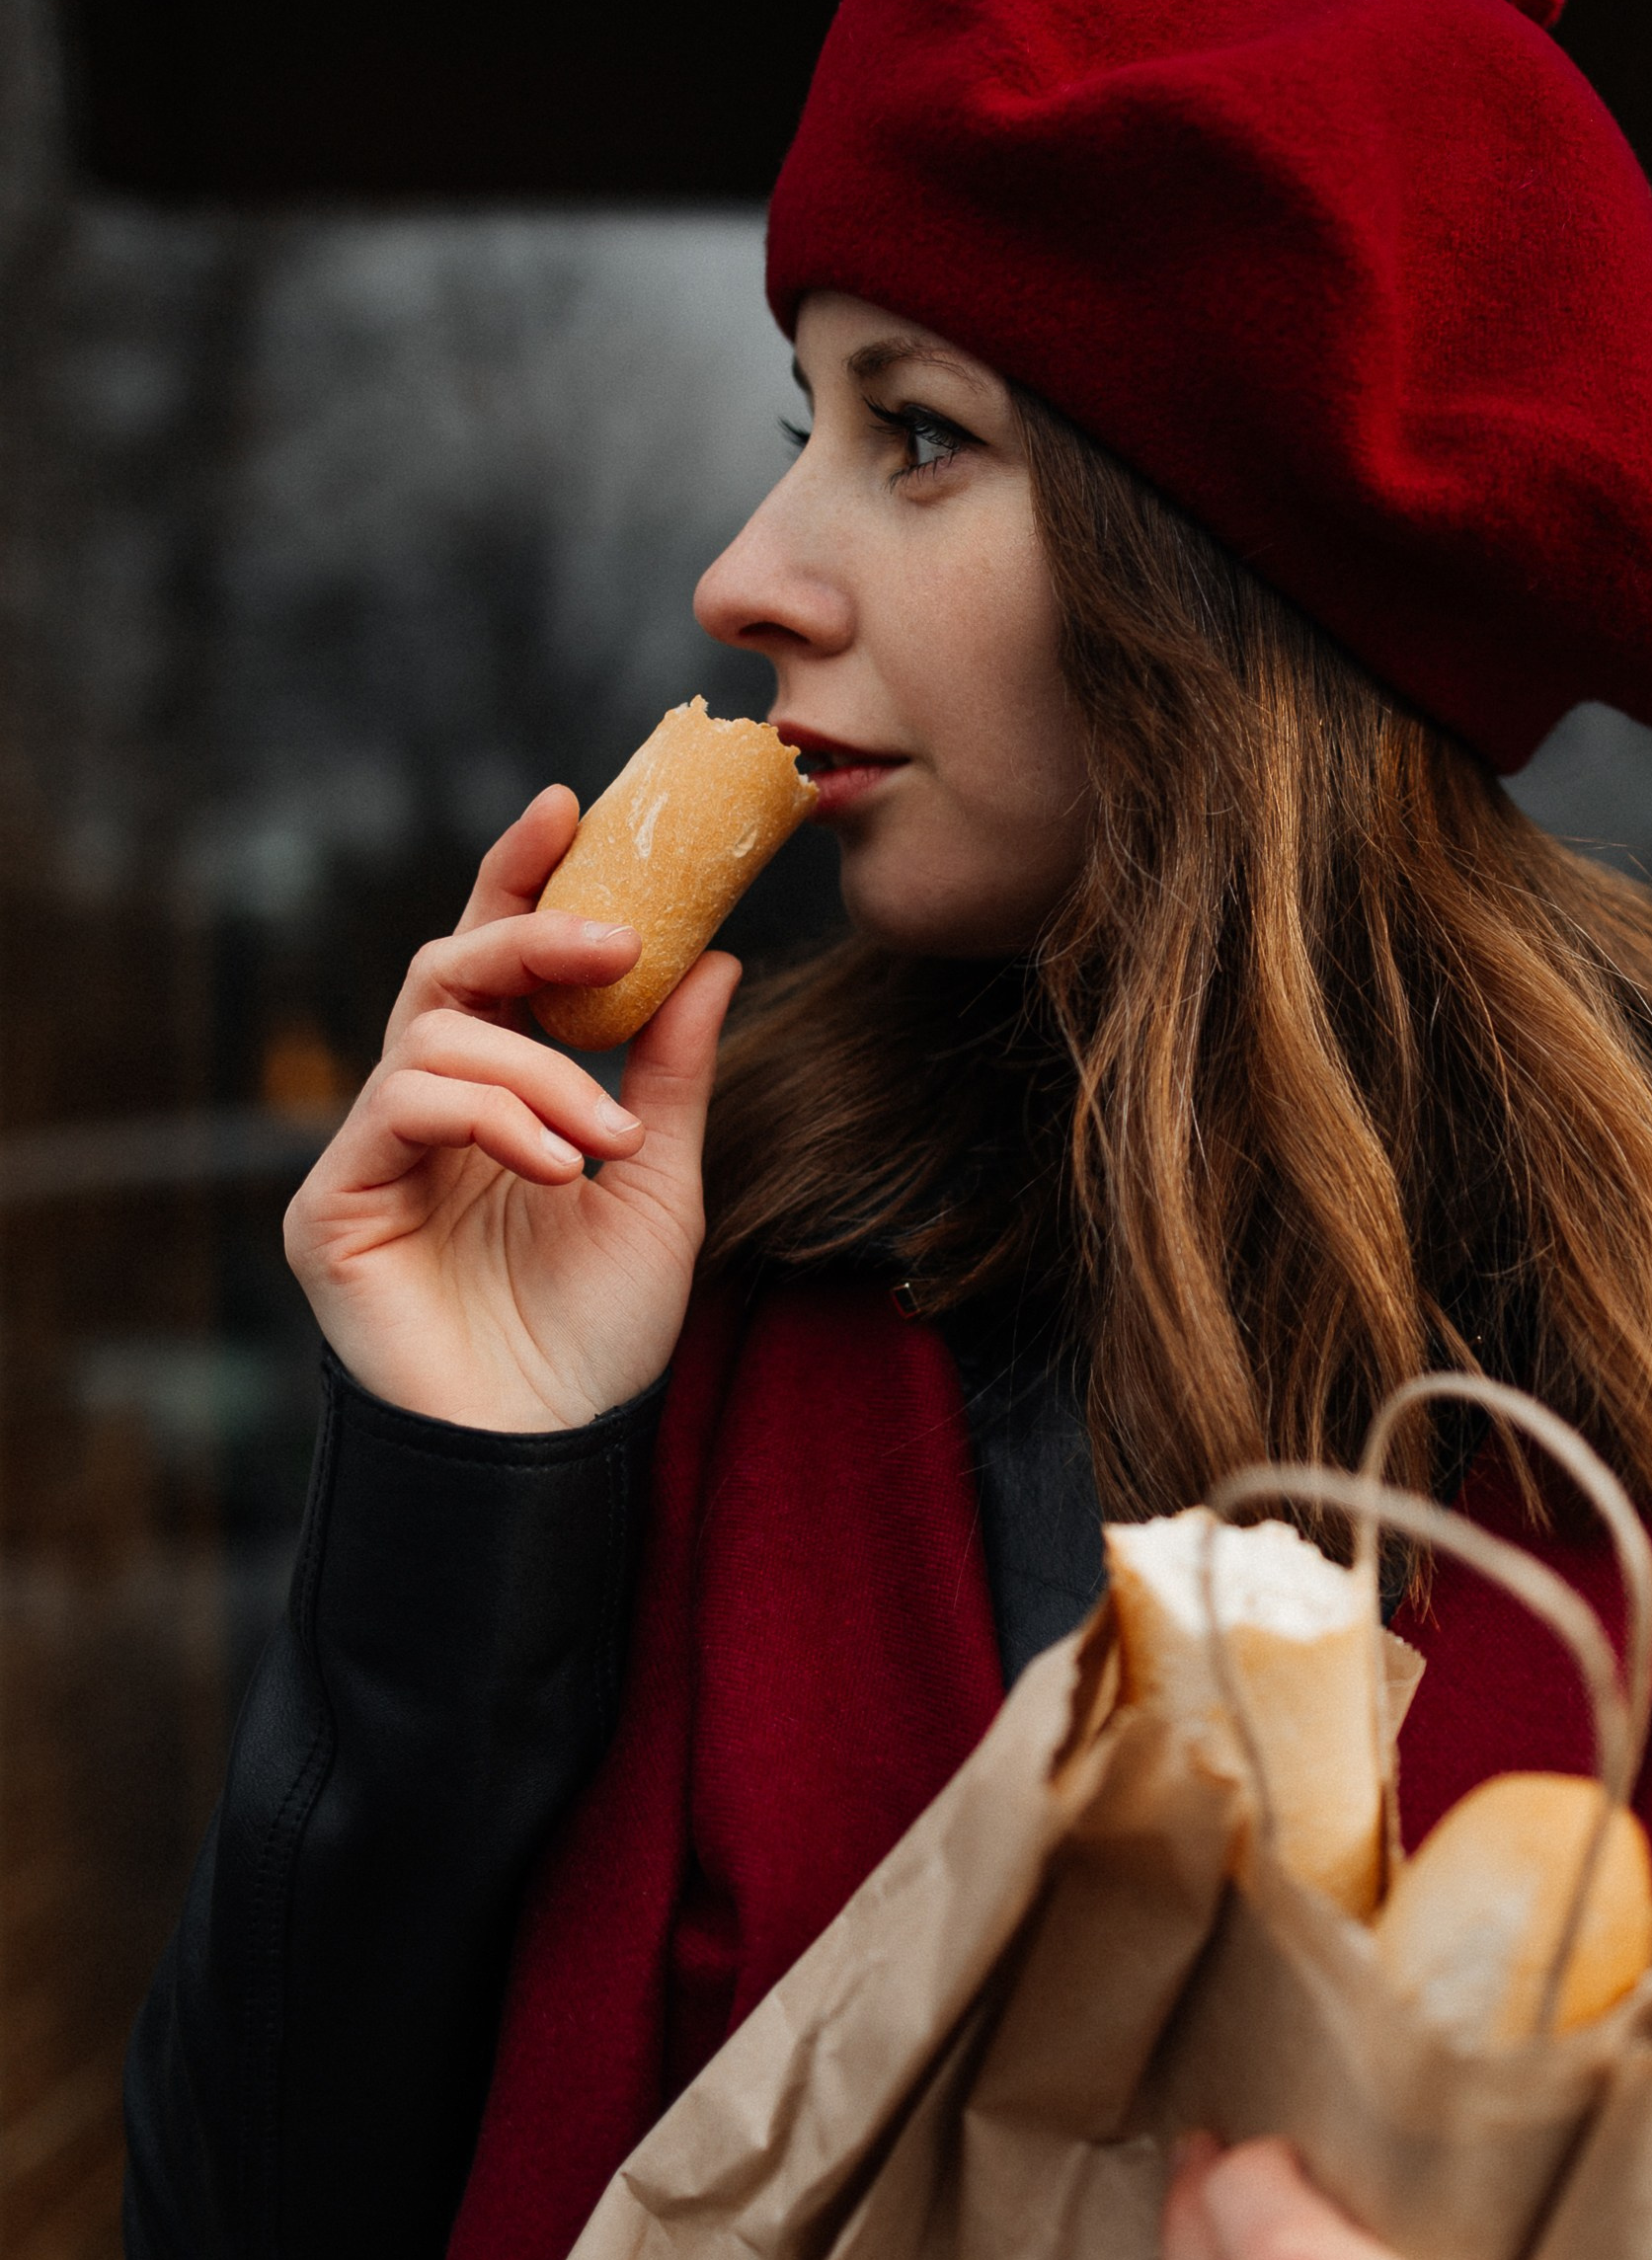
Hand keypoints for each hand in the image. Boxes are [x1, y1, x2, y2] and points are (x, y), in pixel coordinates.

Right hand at [285, 786, 739, 1432]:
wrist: (552, 1455)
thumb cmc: (600, 1336)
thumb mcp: (662, 1183)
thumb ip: (672, 1071)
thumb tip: (711, 957)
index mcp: (499, 1096)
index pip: (497, 962)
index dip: (521, 878)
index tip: (570, 805)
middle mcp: (426, 1111)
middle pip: (450, 971)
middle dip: (532, 936)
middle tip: (617, 940)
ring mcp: (371, 1155)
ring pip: (437, 1034)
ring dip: (541, 1070)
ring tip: (605, 1139)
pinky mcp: (332, 1204)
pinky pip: (402, 1104)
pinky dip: (491, 1115)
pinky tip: (557, 1165)